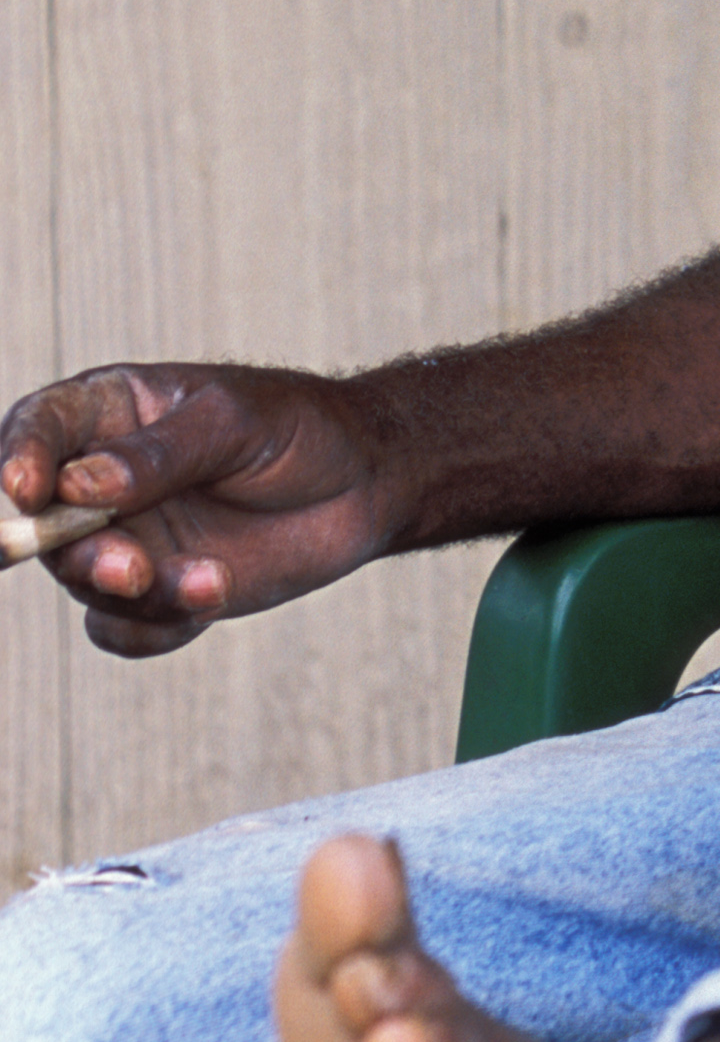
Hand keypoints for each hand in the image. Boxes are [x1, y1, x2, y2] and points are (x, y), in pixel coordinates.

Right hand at [0, 365, 391, 655]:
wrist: (363, 485)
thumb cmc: (298, 429)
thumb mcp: (234, 423)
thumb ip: (158, 455)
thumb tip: (75, 486)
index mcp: (110, 412)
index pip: (37, 429)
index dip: (19, 457)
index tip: (25, 489)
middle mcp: (101, 479)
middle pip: (44, 524)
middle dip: (78, 553)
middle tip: (130, 569)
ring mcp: (126, 537)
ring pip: (85, 583)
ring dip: (137, 595)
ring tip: (212, 580)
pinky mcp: (155, 591)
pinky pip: (121, 629)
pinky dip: (156, 629)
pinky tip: (213, 595)